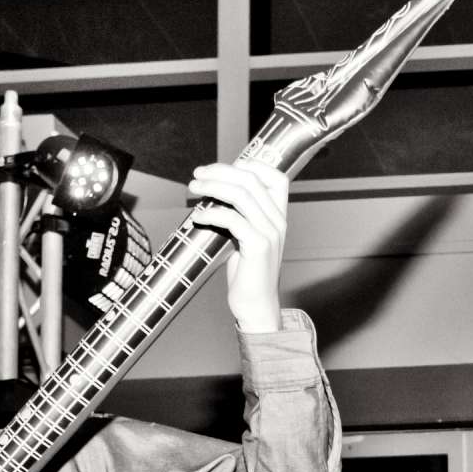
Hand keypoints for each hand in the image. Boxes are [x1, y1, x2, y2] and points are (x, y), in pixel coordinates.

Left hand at [186, 161, 289, 334]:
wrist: (257, 306)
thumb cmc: (247, 274)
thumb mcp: (245, 239)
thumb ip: (239, 217)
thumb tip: (213, 195)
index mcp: (279, 217)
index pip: (276, 177)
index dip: (250, 165)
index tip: (222, 169)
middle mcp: (278, 221)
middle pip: (251, 180)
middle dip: (220, 172)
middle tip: (198, 174)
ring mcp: (270, 233)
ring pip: (241, 195)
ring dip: (212, 187)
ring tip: (193, 188)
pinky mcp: (258, 246)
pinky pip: (232, 219)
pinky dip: (211, 213)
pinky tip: (198, 217)